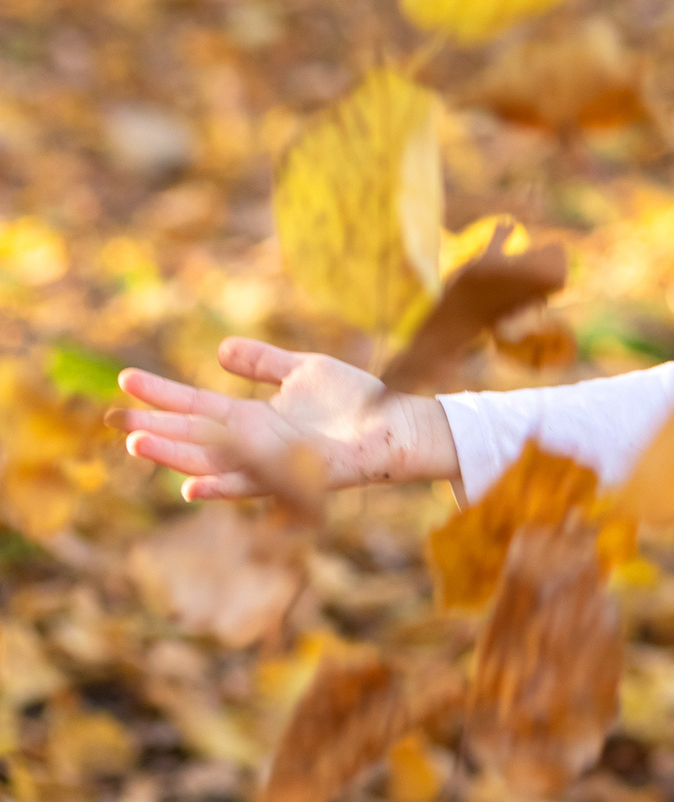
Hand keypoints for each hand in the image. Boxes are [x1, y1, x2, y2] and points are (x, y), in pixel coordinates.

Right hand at [109, 337, 459, 501]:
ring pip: (212, 462)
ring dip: (175, 456)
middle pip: (193, 437)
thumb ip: (263, 363)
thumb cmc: (354, 402)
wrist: (398, 424)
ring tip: (139, 444)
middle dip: (154, 428)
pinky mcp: (297, 477)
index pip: (195, 406)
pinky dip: (222, 485)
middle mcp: (254, 444)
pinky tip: (192, 485)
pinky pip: (254, 484)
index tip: (125, 378)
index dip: (161, 393)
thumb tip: (219, 349)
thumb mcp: (303, 371)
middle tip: (113, 419)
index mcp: (251, 419)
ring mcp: (273, 462)